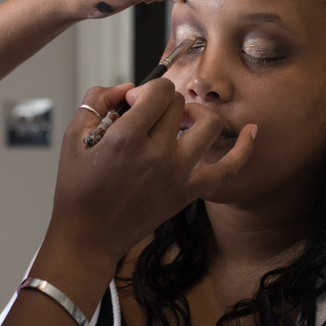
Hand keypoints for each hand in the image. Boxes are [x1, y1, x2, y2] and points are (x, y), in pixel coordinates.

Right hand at [44, 79, 255, 272]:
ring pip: (209, 124)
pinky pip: (227, 168)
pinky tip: (252, 131)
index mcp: (127, 139)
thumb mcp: (73, 137)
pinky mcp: (188, 192)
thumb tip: (127, 88)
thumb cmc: (77, 188)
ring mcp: (177, 175)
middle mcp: (157, 155)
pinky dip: (244, 148)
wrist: (88, 236)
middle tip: (146, 115)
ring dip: (196, 114)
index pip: (159, 90)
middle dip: (163, 102)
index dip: (146, 89)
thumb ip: (98, 100)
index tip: (133, 102)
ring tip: (179, 121)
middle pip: (180, 105)